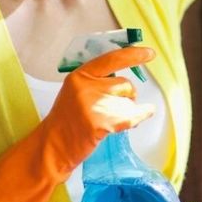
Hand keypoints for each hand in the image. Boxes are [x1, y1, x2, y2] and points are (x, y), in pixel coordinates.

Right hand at [0, 46, 155, 201]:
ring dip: (130, 110)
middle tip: (118, 108)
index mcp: (79, 76)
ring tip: (117, 120)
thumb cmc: (67, 121)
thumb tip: (128, 80)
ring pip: (129, 101)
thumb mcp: (77, 93)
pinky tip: (145, 114)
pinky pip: (132, 116)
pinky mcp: (100, 124)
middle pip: (125, 84)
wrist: (52, 148)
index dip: (133, 54)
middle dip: (128, 96)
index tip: (149, 52)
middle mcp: (86, 87)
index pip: (111, 59)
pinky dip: (141, 116)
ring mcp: (92, 106)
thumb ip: (97, 83)